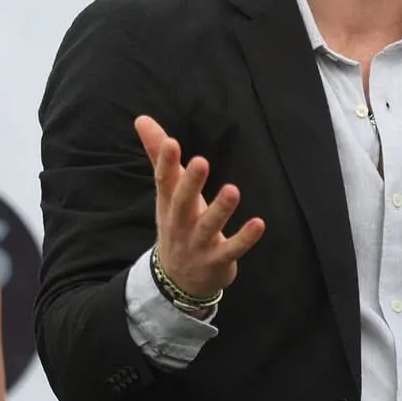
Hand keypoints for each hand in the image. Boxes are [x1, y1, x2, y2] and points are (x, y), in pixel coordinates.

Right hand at [134, 114, 264, 299]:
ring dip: (220, 210)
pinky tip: (259, 223)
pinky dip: (244, 239)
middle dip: (191, 184)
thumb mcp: (166, 192)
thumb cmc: (176, 223)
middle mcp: (180, 224)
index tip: (171, 142)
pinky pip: (231, 250)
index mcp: (168, 204)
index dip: (165, 162)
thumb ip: (158, 155)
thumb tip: (142, 119)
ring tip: (233, 190)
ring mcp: (198, 245)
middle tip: (201, 162)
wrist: (176, 282)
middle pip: (182, 203)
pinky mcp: (217, 261)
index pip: (164, 181)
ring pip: (208, 227)